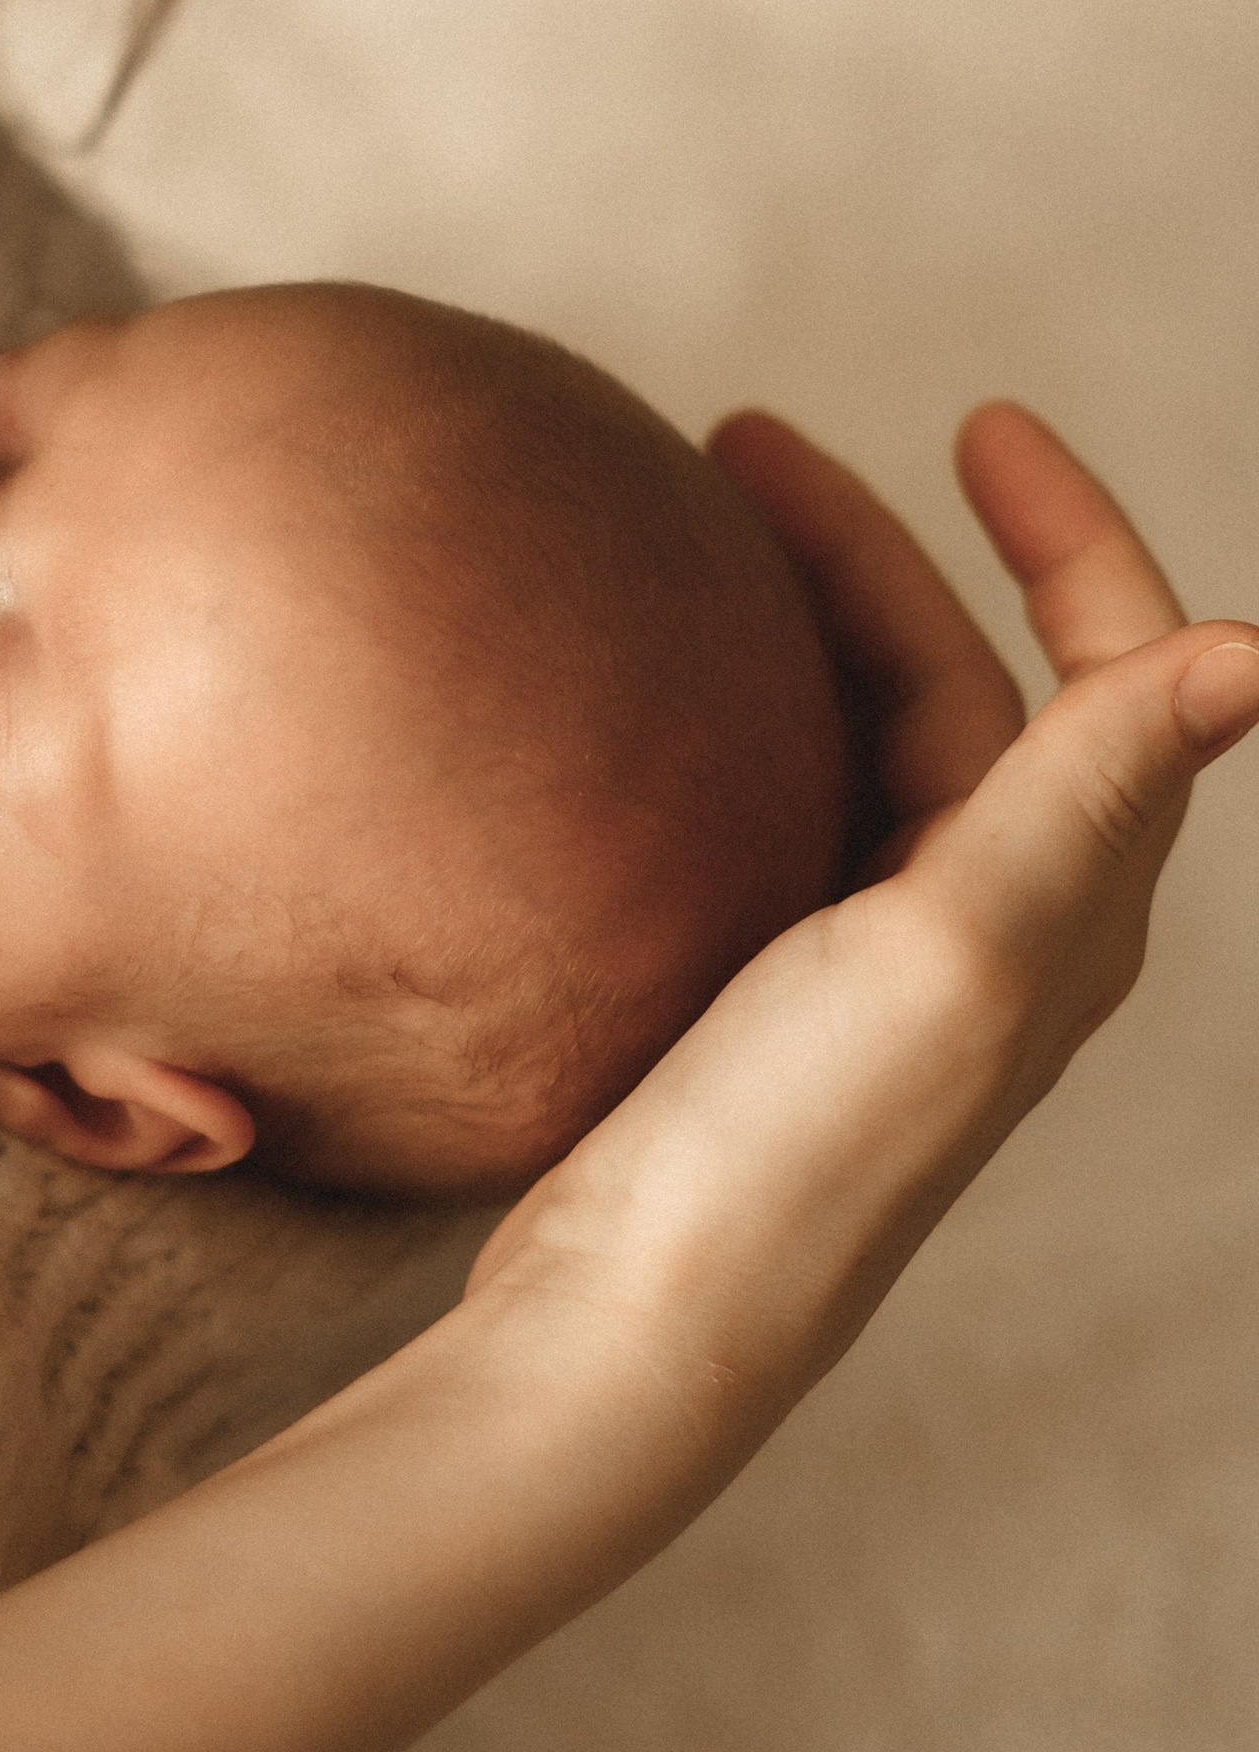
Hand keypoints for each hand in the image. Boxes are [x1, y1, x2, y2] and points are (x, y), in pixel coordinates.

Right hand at [464, 404, 1258, 1444]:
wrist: (635, 1331)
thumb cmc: (790, 1154)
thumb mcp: (953, 950)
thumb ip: (1089, 789)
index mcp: (1069, 909)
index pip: (1117, 672)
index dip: (1069, 535)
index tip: (976, 421)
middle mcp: (1000, 934)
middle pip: (974, 687)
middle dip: (886, 550)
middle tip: (740, 445)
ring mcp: (882, 974)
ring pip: (875, 744)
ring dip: (807, 624)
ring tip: (689, 537)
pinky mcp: (770, 1008)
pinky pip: (789, 813)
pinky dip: (744, 725)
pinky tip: (646, 710)